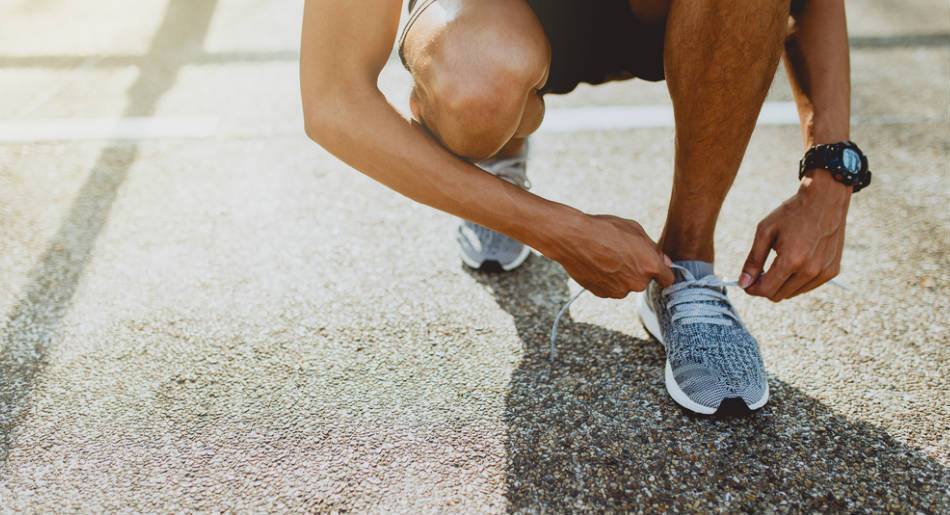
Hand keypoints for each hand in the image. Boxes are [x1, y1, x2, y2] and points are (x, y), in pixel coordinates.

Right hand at [552, 214, 673, 298]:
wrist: (573, 238)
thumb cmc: (605, 229)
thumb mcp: (635, 229)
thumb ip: (653, 248)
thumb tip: (664, 261)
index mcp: (650, 265)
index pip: (668, 279)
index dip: (662, 273)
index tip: (656, 268)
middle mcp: (637, 283)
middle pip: (644, 281)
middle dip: (638, 270)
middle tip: (622, 253)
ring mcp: (619, 291)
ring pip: (626, 285)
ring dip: (622, 275)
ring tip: (606, 256)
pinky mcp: (602, 294)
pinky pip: (610, 288)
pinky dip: (607, 279)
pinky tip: (597, 263)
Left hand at [740, 169, 850, 300]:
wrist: (825, 200)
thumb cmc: (792, 213)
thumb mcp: (765, 231)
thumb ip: (753, 260)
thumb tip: (743, 283)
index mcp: (792, 261)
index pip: (766, 290)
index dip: (752, 289)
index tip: (745, 283)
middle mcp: (811, 270)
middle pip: (779, 295)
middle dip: (765, 287)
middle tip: (759, 273)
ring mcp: (824, 272)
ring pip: (792, 293)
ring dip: (781, 284)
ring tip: (777, 264)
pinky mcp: (832, 271)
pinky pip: (807, 287)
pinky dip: (796, 280)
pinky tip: (794, 263)